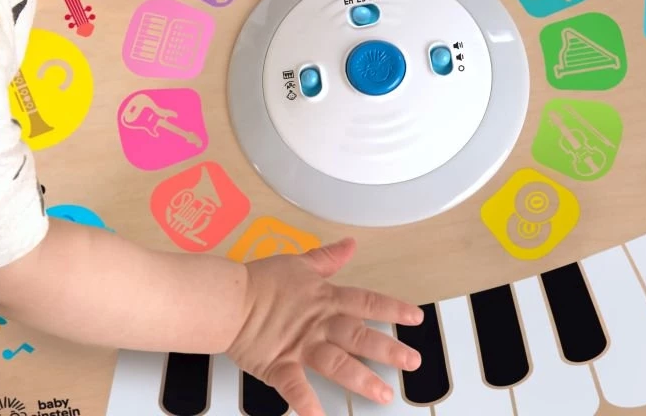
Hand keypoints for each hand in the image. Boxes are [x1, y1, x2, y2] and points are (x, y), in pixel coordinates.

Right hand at [227, 237, 423, 415]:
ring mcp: (300, 346)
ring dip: (361, 379)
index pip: (365, 302)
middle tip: (412, 361)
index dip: (392, 309)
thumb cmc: (261, 280)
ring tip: (383, 395)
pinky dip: (306, 403)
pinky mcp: (279, 365)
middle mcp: (318, 323)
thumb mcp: (299, 263)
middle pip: (359, 336)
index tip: (416, 318)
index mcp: (325, 299)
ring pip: (337, 363)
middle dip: (388, 349)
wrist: (229, 298)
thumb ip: (327, 257)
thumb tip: (349, 245)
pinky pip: (295, 387)